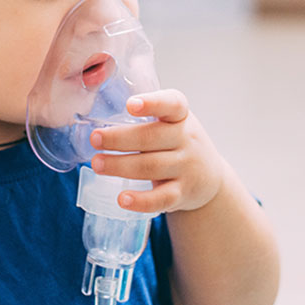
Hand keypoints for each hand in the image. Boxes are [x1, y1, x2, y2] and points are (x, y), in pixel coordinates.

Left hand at [90, 89, 225, 213]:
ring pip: (151, 167)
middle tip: (94, 139)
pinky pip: (161, 198)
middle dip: (119, 139)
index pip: (172, 104)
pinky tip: (122, 199)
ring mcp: (186, 167)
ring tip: (97, 164)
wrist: (209, 177)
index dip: (152, 103)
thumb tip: (94, 109)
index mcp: (181, 116)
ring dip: (120, 166)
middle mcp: (186, 139)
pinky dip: (141, 201)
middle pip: (151, 137)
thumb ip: (145, 114)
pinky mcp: (183, 193)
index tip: (130, 105)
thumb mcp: (171, 122)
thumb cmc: (177, 141)